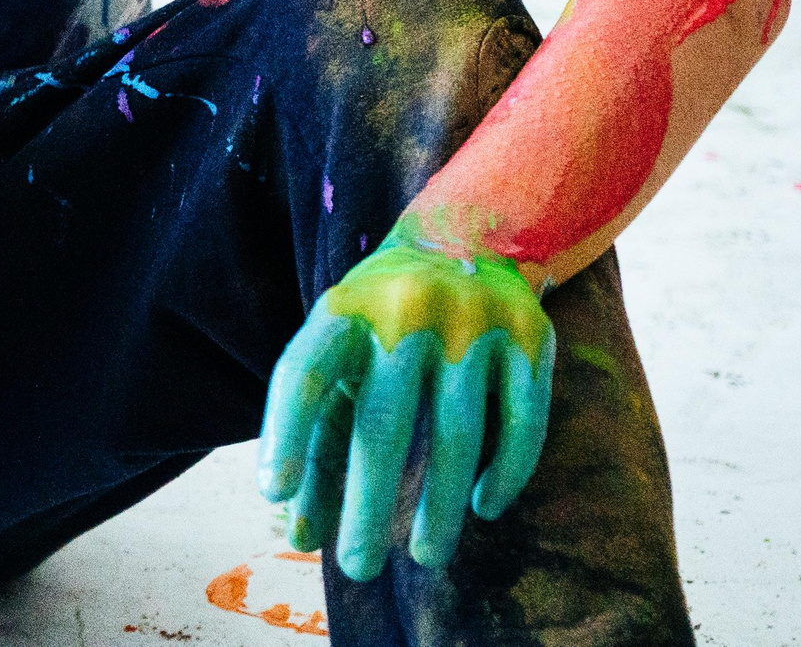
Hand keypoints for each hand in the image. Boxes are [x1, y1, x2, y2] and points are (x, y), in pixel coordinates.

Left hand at [256, 217, 553, 578]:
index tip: (270, 492)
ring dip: (441, 507)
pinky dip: (505, 473)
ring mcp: (472, 322)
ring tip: (426, 556)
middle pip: (384, 424)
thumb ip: (314, 442)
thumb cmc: (381, 322)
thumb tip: (296, 534)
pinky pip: (522, 422)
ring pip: (458, 435)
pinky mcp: (529, 337)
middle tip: (357, 565)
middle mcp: (404, 311)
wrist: (468, 234)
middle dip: (369, 504)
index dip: (286, 433)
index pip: (304, 373)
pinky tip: (484, 507)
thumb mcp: (339, 358)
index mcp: (344, 311)